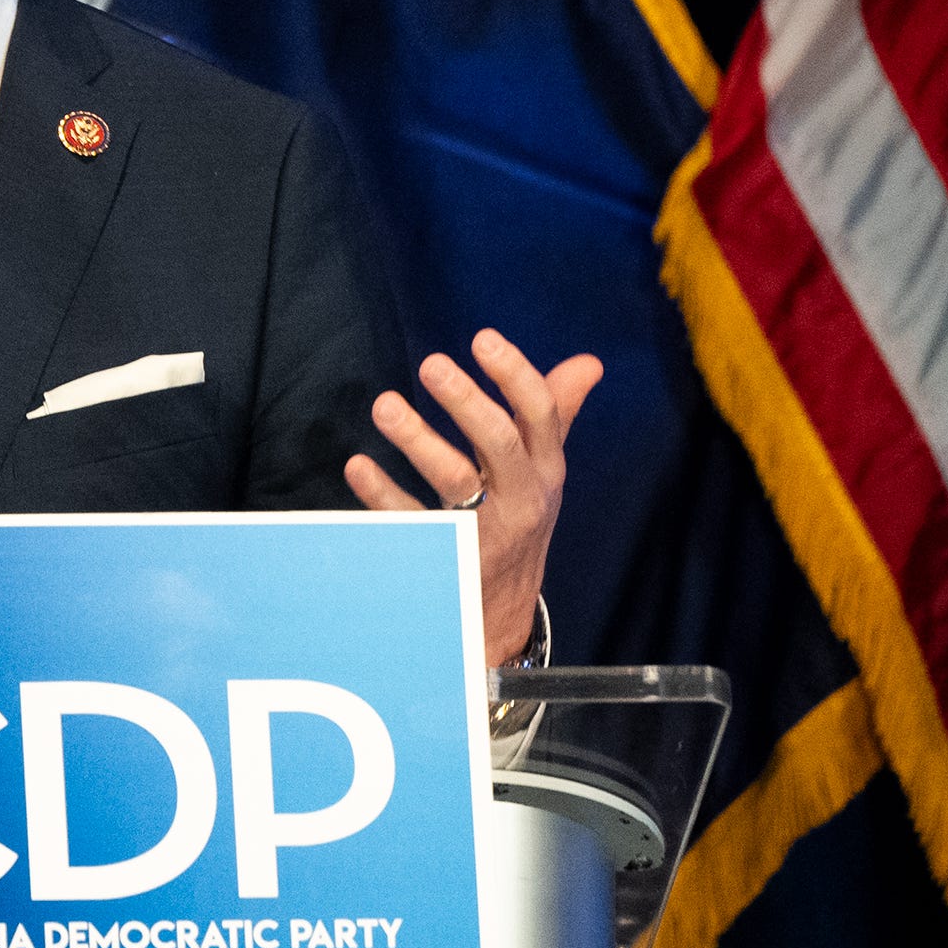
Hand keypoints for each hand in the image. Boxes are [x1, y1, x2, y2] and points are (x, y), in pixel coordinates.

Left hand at [345, 330, 602, 665]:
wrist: (505, 608)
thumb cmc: (521, 516)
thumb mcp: (543, 469)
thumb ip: (558, 413)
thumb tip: (589, 363)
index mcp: (545, 469)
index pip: (540, 416)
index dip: (515, 375)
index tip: (482, 339)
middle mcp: (522, 497)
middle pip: (500, 444)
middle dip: (468, 402)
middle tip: (431, 365)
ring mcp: (485, 529)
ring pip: (453, 481)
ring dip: (418, 441)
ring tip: (384, 405)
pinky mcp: (446, 556)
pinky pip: (411, 522)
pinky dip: (382, 494)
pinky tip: (358, 465)